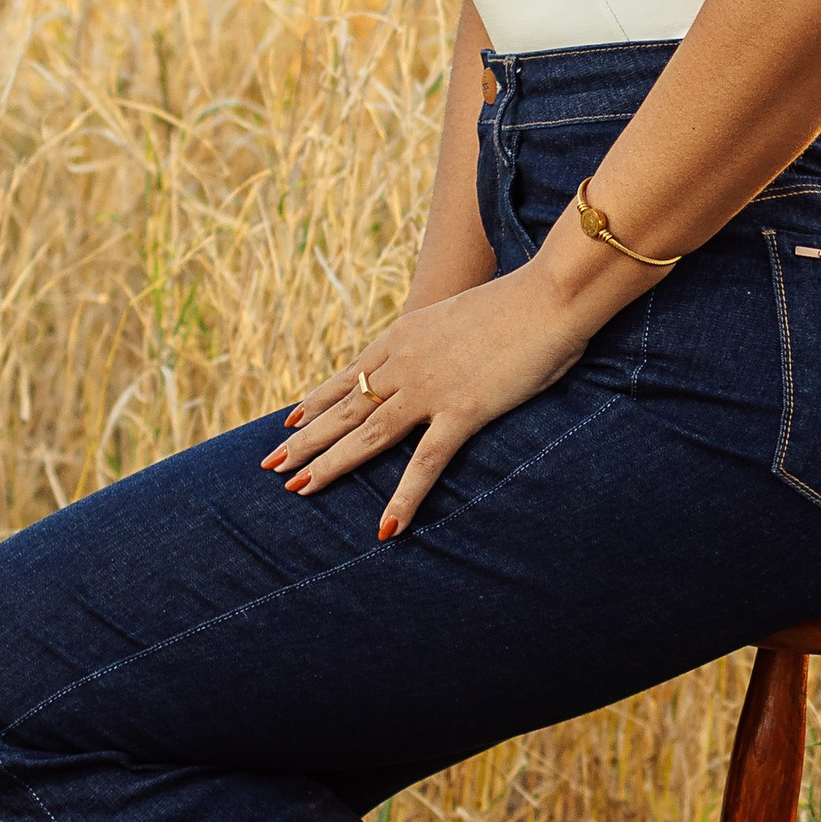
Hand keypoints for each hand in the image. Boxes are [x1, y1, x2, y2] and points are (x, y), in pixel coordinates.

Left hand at [260, 262, 601, 539]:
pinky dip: (403, 498)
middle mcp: (405, 362)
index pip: (348, 375)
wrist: (549, 293)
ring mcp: (430, 388)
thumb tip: (440, 352)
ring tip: (297, 488)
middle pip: (343, 408)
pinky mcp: (464, 410)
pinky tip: (385, 527)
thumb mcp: (462, 316)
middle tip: (271, 463)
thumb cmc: (519, 303)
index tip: (288, 419)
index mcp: (404, 336)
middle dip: (305, 438)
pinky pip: (426, 463)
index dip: (315, 400)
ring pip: (367, 435)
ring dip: (329, 464)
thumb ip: (441, 339)